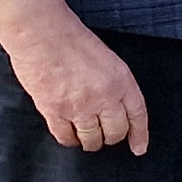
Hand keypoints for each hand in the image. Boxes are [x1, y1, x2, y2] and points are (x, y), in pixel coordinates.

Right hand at [0, 0, 149, 154]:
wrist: (41, 33)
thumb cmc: (72, 38)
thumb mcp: (107, 58)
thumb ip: (114, 83)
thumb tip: (114, 105)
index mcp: (121, 81)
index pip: (137, 115)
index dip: (139, 135)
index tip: (139, 148)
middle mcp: (104, 97)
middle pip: (115, 132)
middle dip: (111, 137)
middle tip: (106, 137)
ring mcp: (79, 107)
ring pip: (91, 138)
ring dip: (91, 142)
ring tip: (88, 139)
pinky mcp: (54, 111)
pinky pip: (65, 136)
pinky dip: (69, 140)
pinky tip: (69, 137)